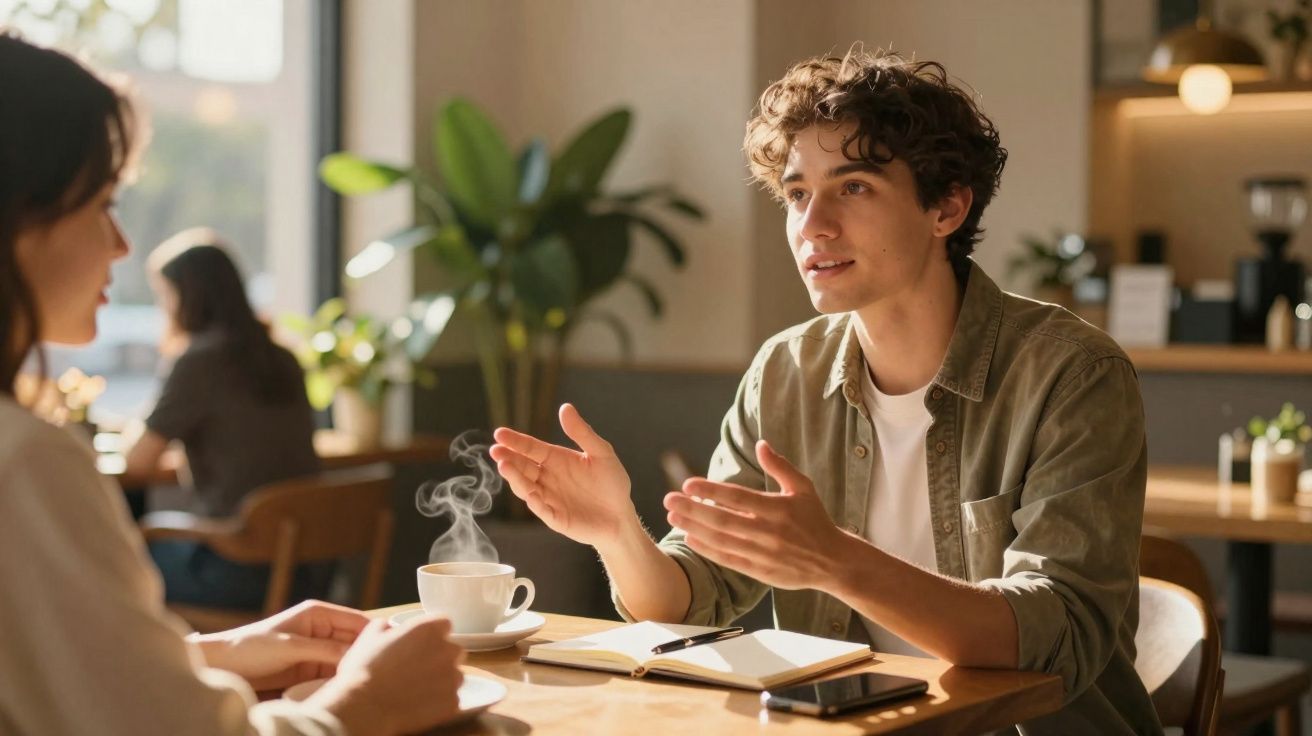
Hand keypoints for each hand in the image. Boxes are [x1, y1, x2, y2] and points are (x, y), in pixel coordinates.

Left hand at [190, 600, 368, 692]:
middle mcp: (322, 630)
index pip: (357, 621)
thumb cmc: (251, 647)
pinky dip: (340, 681)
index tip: (390, 647)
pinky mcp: (310, 671)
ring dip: (353, 669)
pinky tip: (347, 688)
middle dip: (366, 653)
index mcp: (318, 614)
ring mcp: (317, 651)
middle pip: (355, 641)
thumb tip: (356, 655)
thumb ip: (325, 650)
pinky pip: (332, 675)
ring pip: (346, 660)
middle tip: (380, 668)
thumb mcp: (291, 646)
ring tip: (366, 680)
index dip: (374, 633)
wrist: (223, 666)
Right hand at [308, 615, 464, 735]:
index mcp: (429, 628)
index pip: (444, 624)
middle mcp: (447, 650)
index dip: (432, 634)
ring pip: (455, 675)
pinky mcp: (453, 702)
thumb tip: (389, 627)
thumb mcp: (368, 637)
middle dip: (439, 657)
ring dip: (442, 680)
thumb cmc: (363, 670)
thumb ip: (385, 625)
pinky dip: (439, 702)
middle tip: (417, 669)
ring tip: (416, 689)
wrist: (363, 708)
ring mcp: (453, 677)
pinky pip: (451, 699)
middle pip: (453, 650)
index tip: (420, 645)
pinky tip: (419, 705)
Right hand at [490, 403, 636, 546]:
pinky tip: (530, 494)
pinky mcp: (555, 518)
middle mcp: (548, 478)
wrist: (621, 515)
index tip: (499, 434)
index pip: (531, 448)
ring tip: (504, 466)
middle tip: (496, 451)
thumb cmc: (612, 482)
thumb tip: (565, 407)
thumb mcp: (601, 453)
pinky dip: (534, 502)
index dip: (516, 441)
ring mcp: (549, 498)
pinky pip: (542, 510)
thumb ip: (582, 432)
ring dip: (515, 478)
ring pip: (526, 487)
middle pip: (523, 467)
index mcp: (556, 460)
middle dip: (508, 459)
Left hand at [663, 440, 849, 590]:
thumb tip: (760, 444)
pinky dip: (708, 550)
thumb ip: (780, 467)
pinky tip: (690, 538)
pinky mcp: (761, 572)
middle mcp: (770, 532)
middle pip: (724, 520)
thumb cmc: (815, 520)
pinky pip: (729, 560)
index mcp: (779, 509)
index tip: (687, 483)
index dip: (711, 490)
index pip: (738, 497)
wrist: (833, 561)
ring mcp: (764, 554)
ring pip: (722, 541)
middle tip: (669, 499)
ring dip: (695, 528)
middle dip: (693, 509)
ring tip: (672, 517)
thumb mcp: (803, 488)